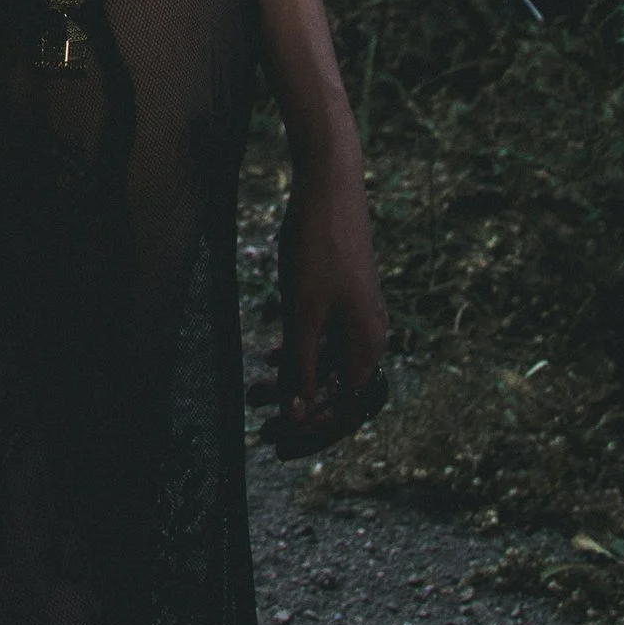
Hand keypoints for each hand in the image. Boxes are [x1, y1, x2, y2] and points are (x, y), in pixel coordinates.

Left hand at [271, 149, 388, 455]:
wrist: (328, 184)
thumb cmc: (315, 247)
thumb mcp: (300, 313)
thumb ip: (299, 367)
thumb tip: (297, 416)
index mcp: (366, 345)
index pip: (346, 411)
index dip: (313, 432)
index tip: (279, 440)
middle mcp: (370, 335)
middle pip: (337, 392)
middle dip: (299, 411)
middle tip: (263, 427)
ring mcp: (359, 315)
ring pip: (326, 363)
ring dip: (294, 381)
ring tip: (253, 391)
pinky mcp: (345, 296)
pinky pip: (325, 339)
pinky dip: (299, 352)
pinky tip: (271, 357)